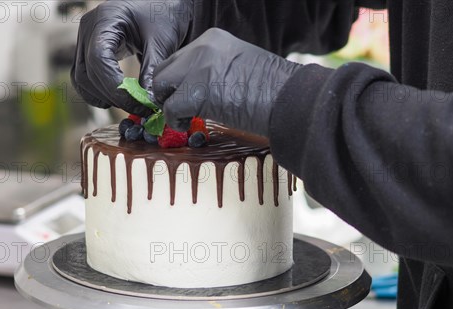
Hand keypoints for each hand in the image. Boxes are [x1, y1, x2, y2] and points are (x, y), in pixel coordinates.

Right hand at [71, 0, 192, 115]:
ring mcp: (85, 40)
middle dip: (113, 96)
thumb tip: (147, 100)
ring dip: (104, 97)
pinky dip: (98, 93)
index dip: (116, 88)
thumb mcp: (162, 40)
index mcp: (104, 19)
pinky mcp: (89, 51)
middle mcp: (88, 29)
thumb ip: (152, 69)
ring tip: (132, 106)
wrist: (163, 7)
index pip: (98, 60)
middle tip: (140, 109)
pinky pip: (84, 78)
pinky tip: (119, 100)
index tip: (138, 103)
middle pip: (87, 73)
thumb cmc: (164, 16)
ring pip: (82, 79)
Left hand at [153, 28, 301, 134]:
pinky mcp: (197, 92)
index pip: (180, 57)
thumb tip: (198, 90)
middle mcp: (202, 48)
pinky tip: (188, 124)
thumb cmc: (274, 90)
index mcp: (214, 39)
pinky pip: (170, 108)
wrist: (290, 99)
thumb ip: (216, 70)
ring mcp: (198, 68)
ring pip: (161, 86)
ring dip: (170, 104)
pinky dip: (176, 120)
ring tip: (186, 117)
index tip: (185, 96)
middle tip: (181, 108)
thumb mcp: (241, 66)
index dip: (179, 80)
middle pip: (165, 69)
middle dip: (169, 91)